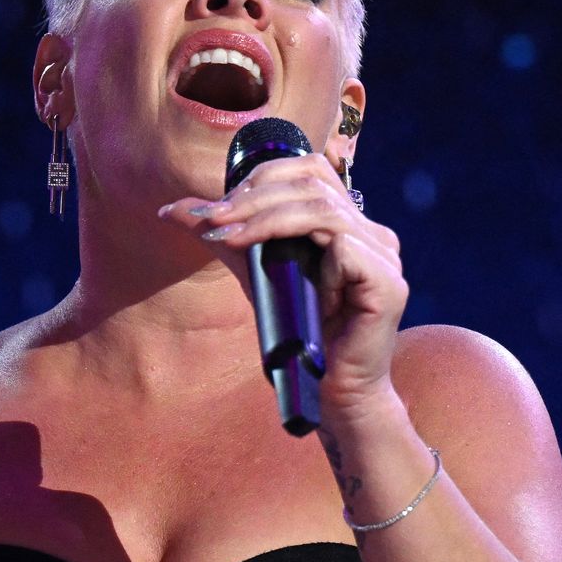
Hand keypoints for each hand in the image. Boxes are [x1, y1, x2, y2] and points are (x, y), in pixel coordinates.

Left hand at [160, 152, 407, 417]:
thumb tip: (172, 209)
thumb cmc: (296, 331)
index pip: (310, 170)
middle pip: (313, 184)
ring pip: (323, 212)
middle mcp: (372, 232)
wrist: (327, 390)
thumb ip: (224, 237)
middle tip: (214, 221)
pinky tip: (296, 289)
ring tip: (230, 241)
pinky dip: (311, 264)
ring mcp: (385, 256)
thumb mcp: (254, 273)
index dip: (262, 177)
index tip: (217, 209)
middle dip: (254, 199)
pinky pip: (344, 251)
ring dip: (267, 222)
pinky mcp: (389, 284)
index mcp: (348, 222)